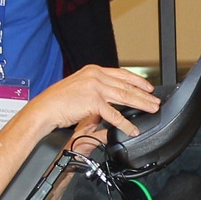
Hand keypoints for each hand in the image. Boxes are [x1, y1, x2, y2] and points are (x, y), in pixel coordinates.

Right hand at [31, 66, 159, 137]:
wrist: (45, 108)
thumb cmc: (57, 101)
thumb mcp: (79, 89)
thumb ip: (95, 90)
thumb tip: (107, 100)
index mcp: (93, 71)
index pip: (121, 74)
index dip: (137, 80)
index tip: (147, 86)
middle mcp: (96, 76)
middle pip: (126, 85)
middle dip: (144, 93)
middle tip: (155, 100)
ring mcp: (95, 88)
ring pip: (125, 96)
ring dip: (141, 104)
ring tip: (151, 110)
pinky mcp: (93, 101)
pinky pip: (114, 114)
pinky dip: (125, 123)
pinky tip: (132, 129)